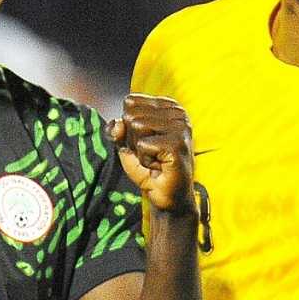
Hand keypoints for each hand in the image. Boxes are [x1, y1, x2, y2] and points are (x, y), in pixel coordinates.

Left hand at [108, 93, 194, 213]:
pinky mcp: (178, 145)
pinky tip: (159, 167)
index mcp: (169, 106)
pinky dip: (144, 160)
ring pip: (137, 126)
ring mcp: (181, 128)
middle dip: (133, 139)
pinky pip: (143, 145)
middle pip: (132, 114)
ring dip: (139, 150)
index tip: (145, 142)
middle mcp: (178, 113)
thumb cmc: (149, 168)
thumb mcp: (127, 145)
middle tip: (150, 154)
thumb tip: (118, 124)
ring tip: (155, 160)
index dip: (128, 126)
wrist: (167, 197)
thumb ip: (117, 129)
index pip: (130, 102)